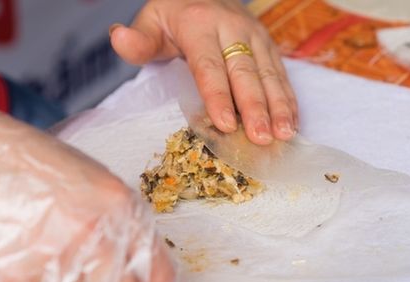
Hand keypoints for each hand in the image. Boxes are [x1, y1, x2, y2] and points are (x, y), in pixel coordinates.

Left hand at [110, 0, 297, 145]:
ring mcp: (255, 36)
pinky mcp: (268, 45)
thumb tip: (118, 38)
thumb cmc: (174, 15)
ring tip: (284, 134)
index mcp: (200, 24)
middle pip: (244, 73)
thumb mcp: (151, 20)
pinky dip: (288, 99)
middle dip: (255, 107)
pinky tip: (292, 122)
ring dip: (278, 106)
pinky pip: (280, 73)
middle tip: (261, 138)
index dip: (218, 96)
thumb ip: (138, 40)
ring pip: (268, 74)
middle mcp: (232, 28)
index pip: (209, 66)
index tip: (225, 125)